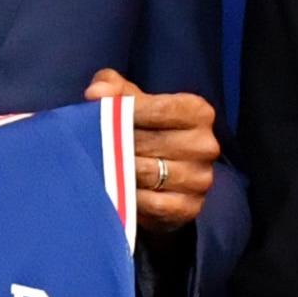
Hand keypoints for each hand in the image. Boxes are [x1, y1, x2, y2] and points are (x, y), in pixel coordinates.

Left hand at [101, 78, 221, 232]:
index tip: (97, 113)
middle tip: (91, 145)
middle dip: (116, 144)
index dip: (124, 111)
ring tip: (99, 167)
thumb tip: (96, 92)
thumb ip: (114, 88)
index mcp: (198, 113)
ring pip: (147, 173)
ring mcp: (201, 179)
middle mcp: (206, 145)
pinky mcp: (190, 207)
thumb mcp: (131, 102)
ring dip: (118, 172)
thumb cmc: (145, 132)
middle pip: (149, 142)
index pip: (159, 109)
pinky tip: (116, 191)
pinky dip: (130, 198)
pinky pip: (153, 203)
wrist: (161, 181)